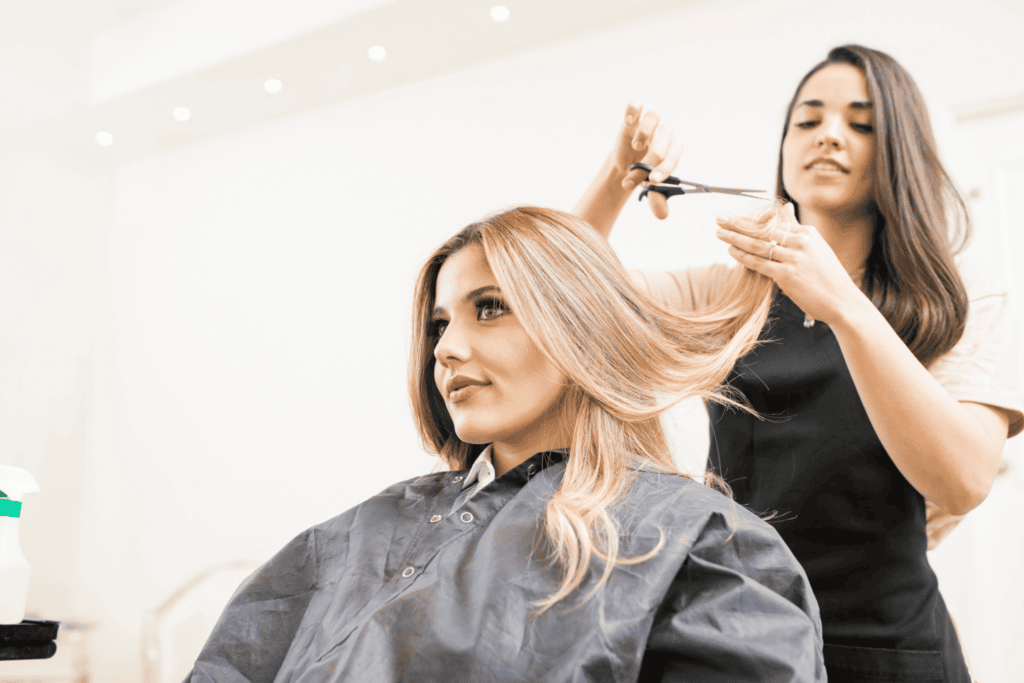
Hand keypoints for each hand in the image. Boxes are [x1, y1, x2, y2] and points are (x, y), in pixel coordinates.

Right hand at [611, 99, 683, 219]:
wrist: (625, 165)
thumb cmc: (643, 175)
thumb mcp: (650, 190)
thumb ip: (657, 201)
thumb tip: (663, 215)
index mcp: (673, 150)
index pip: (675, 154)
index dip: (665, 168)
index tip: (652, 181)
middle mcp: (663, 134)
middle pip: (660, 145)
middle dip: (645, 166)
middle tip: (631, 179)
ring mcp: (648, 124)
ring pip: (655, 117)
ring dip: (644, 133)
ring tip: (635, 147)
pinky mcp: (633, 117)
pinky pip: (636, 104)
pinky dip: (633, 110)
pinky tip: (629, 122)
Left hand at [714, 203, 866, 324]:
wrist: (843, 301)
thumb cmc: (827, 278)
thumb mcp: (816, 249)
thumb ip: (797, 231)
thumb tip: (786, 210)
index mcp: (807, 233)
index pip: (772, 223)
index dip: (750, 220)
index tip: (734, 218)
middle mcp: (801, 241)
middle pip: (762, 230)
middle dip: (738, 224)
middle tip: (720, 219)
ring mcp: (795, 258)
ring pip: (758, 245)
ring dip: (735, 238)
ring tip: (719, 233)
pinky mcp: (788, 275)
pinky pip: (760, 263)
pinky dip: (744, 256)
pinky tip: (731, 251)